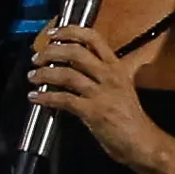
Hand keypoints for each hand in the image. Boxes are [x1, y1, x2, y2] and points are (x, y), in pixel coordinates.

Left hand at [26, 24, 155, 164]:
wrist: (142, 141)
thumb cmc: (130, 116)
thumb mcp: (123, 86)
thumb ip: (106, 73)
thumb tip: (85, 62)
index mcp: (116, 67)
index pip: (93, 38)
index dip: (70, 32)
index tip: (53, 33)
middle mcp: (110, 75)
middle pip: (75, 52)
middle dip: (51, 52)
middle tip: (36, 57)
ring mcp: (102, 93)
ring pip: (67, 74)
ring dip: (44, 74)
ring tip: (32, 77)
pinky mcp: (93, 111)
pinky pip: (64, 100)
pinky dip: (45, 98)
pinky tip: (35, 98)